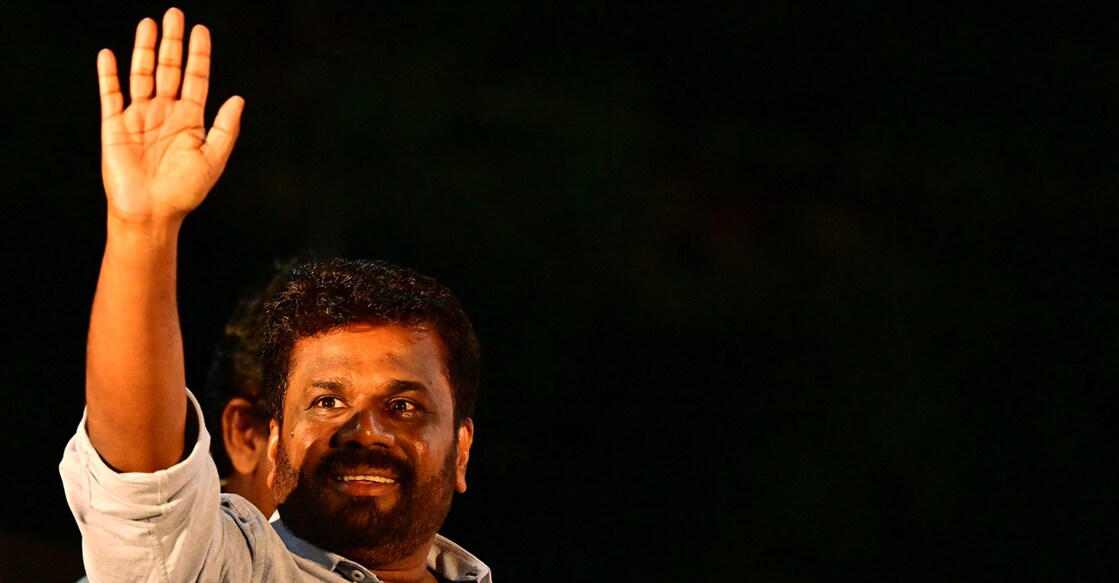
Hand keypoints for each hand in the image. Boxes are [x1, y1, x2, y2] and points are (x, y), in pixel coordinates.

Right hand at [98, 7, 242, 222]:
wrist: (152, 213)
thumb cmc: (185, 191)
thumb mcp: (213, 159)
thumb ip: (225, 128)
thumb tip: (238, 98)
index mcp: (190, 120)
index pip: (195, 79)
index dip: (199, 55)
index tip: (201, 31)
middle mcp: (165, 113)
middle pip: (169, 69)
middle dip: (172, 42)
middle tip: (175, 14)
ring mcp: (139, 117)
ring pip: (142, 75)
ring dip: (144, 49)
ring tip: (149, 23)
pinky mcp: (115, 126)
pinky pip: (110, 95)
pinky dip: (109, 75)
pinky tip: (109, 54)